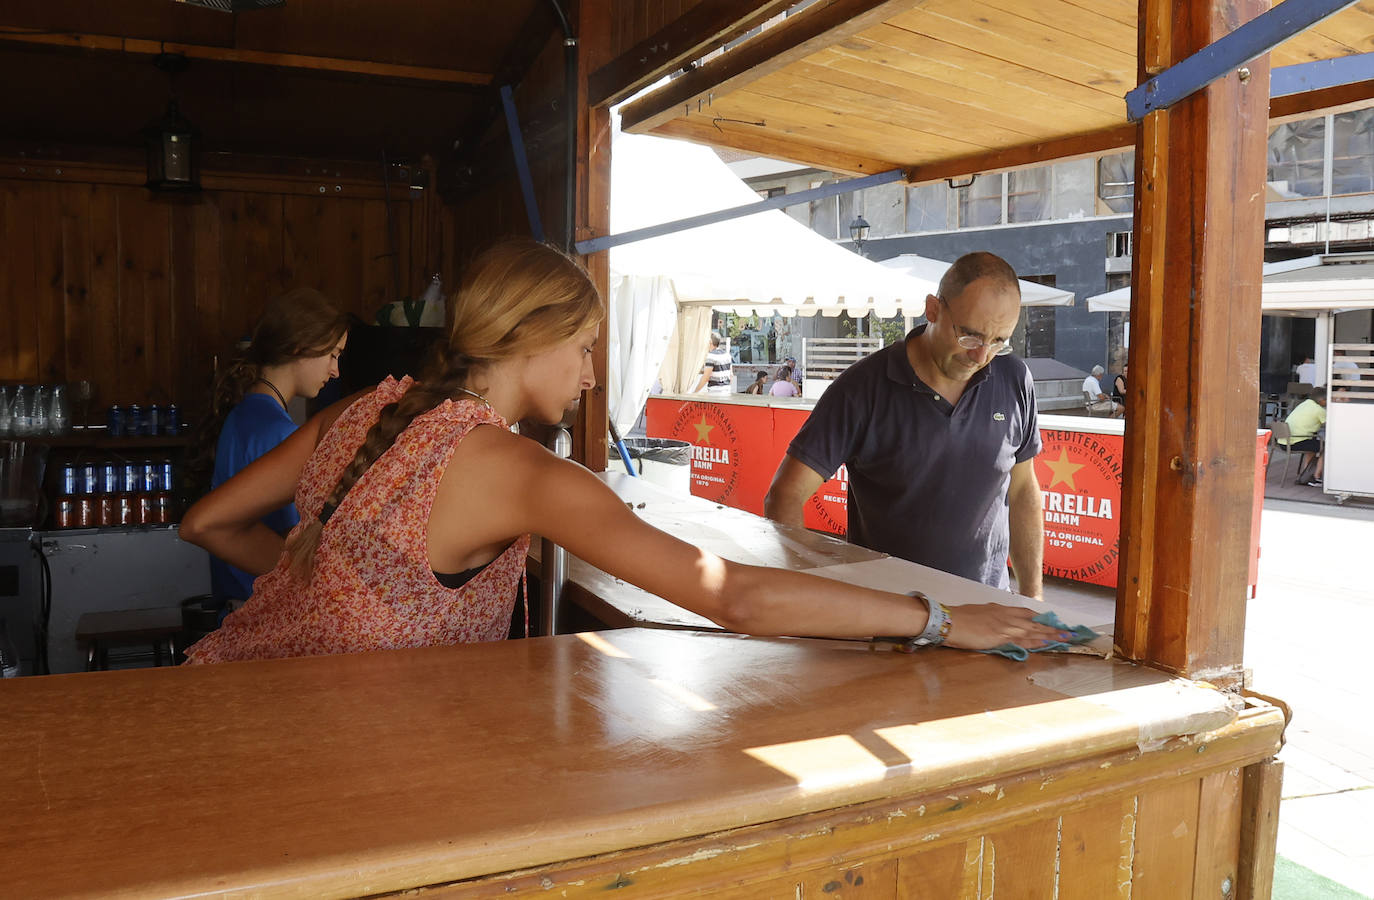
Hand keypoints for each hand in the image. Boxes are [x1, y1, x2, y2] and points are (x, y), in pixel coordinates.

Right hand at [942, 602, 1065, 650]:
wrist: (949, 621)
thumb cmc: (959, 617)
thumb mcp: (978, 612)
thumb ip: (990, 617)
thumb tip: (995, 622)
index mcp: (1000, 609)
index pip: (1026, 613)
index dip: (1040, 619)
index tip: (1052, 622)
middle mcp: (1006, 616)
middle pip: (1035, 622)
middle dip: (1053, 627)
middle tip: (1069, 632)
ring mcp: (1005, 626)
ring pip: (1034, 631)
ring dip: (1051, 635)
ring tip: (1066, 638)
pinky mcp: (1002, 637)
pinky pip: (1024, 640)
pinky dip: (1037, 642)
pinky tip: (1048, 644)